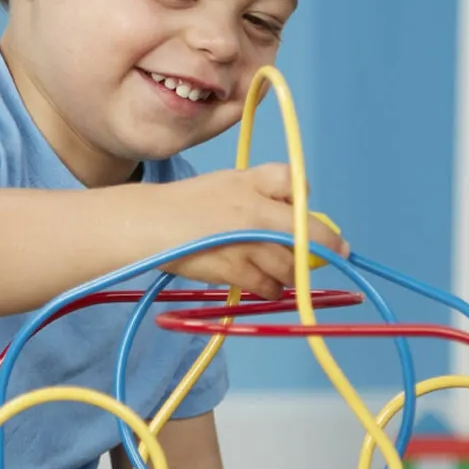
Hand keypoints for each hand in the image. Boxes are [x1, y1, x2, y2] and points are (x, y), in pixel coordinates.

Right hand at [157, 164, 347, 300]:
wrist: (151, 225)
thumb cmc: (192, 203)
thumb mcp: (231, 180)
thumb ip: (268, 188)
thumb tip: (304, 210)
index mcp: (253, 184)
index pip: (298, 186)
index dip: (311, 211)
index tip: (318, 230)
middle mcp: (255, 211)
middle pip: (306, 236)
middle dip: (316, 251)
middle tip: (313, 258)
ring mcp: (246, 243)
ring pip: (290, 266)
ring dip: (292, 272)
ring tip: (280, 270)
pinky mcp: (234, 270)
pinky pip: (269, 286)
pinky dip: (272, 288)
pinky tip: (265, 284)